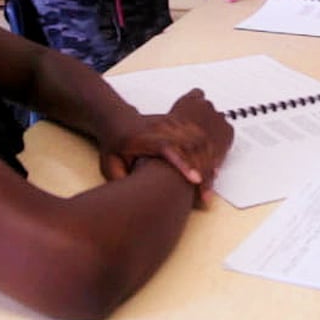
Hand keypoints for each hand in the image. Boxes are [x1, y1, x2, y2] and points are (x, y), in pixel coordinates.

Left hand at [100, 90, 233, 204]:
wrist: (117, 120)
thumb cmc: (113, 145)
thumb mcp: (108, 164)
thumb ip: (120, 180)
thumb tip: (132, 199)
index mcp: (141, 138)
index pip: (167, 148)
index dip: (183, 163)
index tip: (196, 180)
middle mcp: (159, 127)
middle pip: (188, 145)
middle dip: (201, 170)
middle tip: (205, 195)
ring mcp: (170, 122)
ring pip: (198, 139)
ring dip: (207, 163)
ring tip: (209, 187)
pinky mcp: (178, 122)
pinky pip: (199, 135)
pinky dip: (208, 153)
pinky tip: (211, 171)